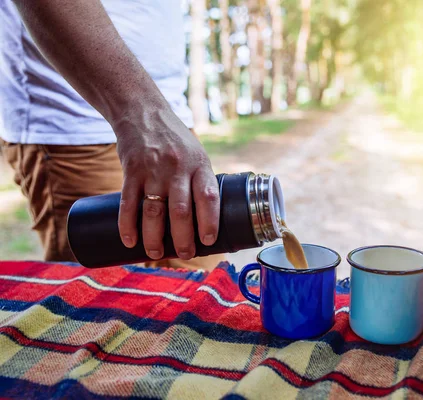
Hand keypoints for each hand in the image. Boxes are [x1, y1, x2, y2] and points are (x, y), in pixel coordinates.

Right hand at [115, 106, 219, 259]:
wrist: (142, 111)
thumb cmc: (175, 140)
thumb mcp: (195, 154)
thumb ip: (199, 181)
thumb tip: (205, 218)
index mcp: (199, 164)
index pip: (208, 197)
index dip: (209, 221)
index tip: (208, 241)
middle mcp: (177, 168)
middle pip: (180, 210)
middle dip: (183, 238)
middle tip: (185, 255)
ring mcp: (153, 169)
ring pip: (154, 211)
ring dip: (154, 237)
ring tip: (156, 253)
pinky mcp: (131, 170)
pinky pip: (128, 202)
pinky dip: (127, 224)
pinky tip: (129, 240)